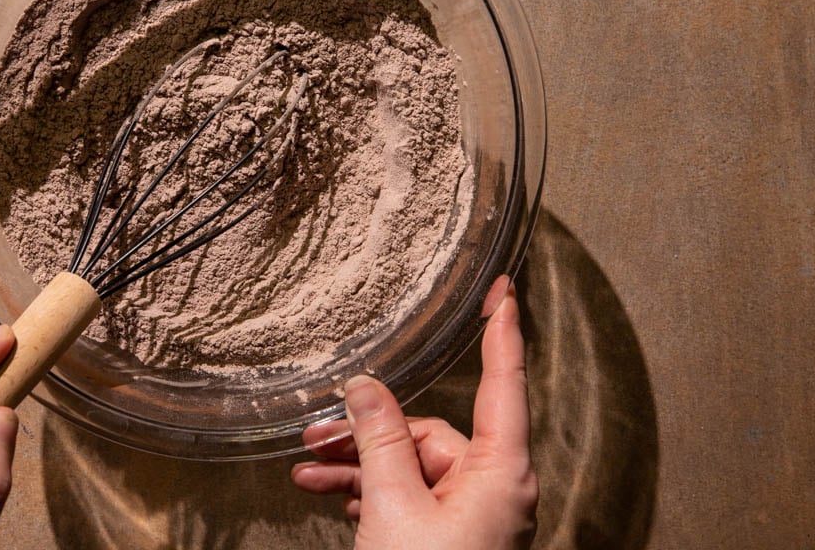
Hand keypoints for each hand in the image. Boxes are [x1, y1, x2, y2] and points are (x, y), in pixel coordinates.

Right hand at [291, 277, 536, 548]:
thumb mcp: (393, 506)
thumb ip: (379, 438)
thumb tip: (366, 387)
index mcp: (500, 471)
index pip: (505, 380)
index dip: (502, 330)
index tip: (505, 290)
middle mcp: (492, 486)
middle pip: (429, 429)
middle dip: (368, 428)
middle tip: (316, 431)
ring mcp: (470, 513)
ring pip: (409, 463)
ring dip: (357, 462)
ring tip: (308, 467)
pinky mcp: (448, 535)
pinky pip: (407, 494)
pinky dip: (367, 489)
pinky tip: (325, 491)